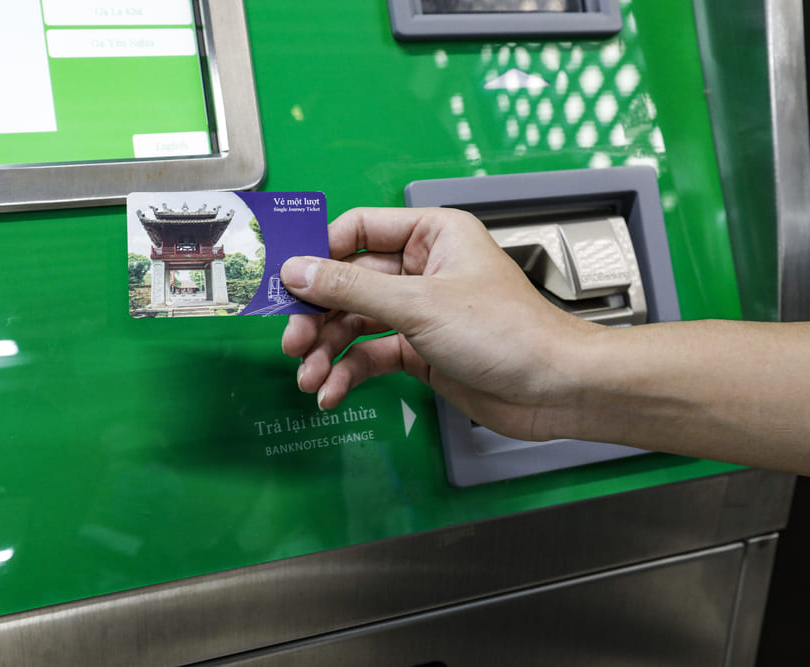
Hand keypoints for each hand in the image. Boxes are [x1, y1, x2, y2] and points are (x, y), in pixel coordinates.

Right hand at [280, 207, 596, 441]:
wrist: (554, 390)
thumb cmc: (509, 333)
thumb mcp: (419, 305)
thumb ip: (352, 289)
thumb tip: (298, 271)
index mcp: (431, 235)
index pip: (358, 230)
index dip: (320, 254)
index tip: (288, 280)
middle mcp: (422, 269)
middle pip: (348, 283)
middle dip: (318, 316)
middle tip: (293, 341)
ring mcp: (419, 312)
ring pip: (355, 324)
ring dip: (327, 352)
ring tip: (309, 378)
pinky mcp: (419, 351)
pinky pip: (371, 355)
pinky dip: (349, 373)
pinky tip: (332, 393)